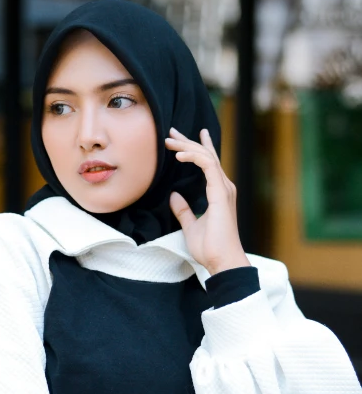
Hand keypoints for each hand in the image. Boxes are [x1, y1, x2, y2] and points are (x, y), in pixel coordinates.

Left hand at [166, 127, 249, 275]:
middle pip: (206, 156)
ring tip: (170, 141)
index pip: (207, 163)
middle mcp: (223, 186)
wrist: (222, 261)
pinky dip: (194, 156)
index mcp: (218, 192)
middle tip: (171, 132)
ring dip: (187, 146)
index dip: (194, 148)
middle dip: (188, 141)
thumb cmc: (210, 248)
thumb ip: (183, 210)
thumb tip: (174, 196)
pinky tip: (179, 155)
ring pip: (206, 157)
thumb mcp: (190, 226)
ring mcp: (224, 189)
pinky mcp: (221, 193)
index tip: (178, 141)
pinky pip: (207, 166)